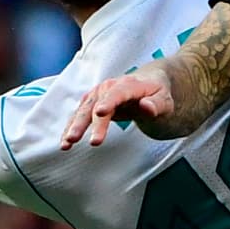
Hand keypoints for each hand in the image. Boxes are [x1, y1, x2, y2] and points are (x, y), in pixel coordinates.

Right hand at [62, 67, 177, 149]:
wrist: (147, 84)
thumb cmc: (157, 94)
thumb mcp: (165, 100)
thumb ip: (156, 104)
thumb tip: (146, 107)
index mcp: (129, 85)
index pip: (117, 93)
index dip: (109, 102)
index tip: (100, 112)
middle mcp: (109, 88)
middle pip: (96, 105)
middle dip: (86, 122)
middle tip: (77, 138)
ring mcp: (98, 95)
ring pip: (83, 111)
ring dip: (74, 126)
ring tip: (67, 143)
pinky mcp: (91, 103)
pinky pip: (79, 116)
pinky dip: (71, 128)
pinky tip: (65, 143)